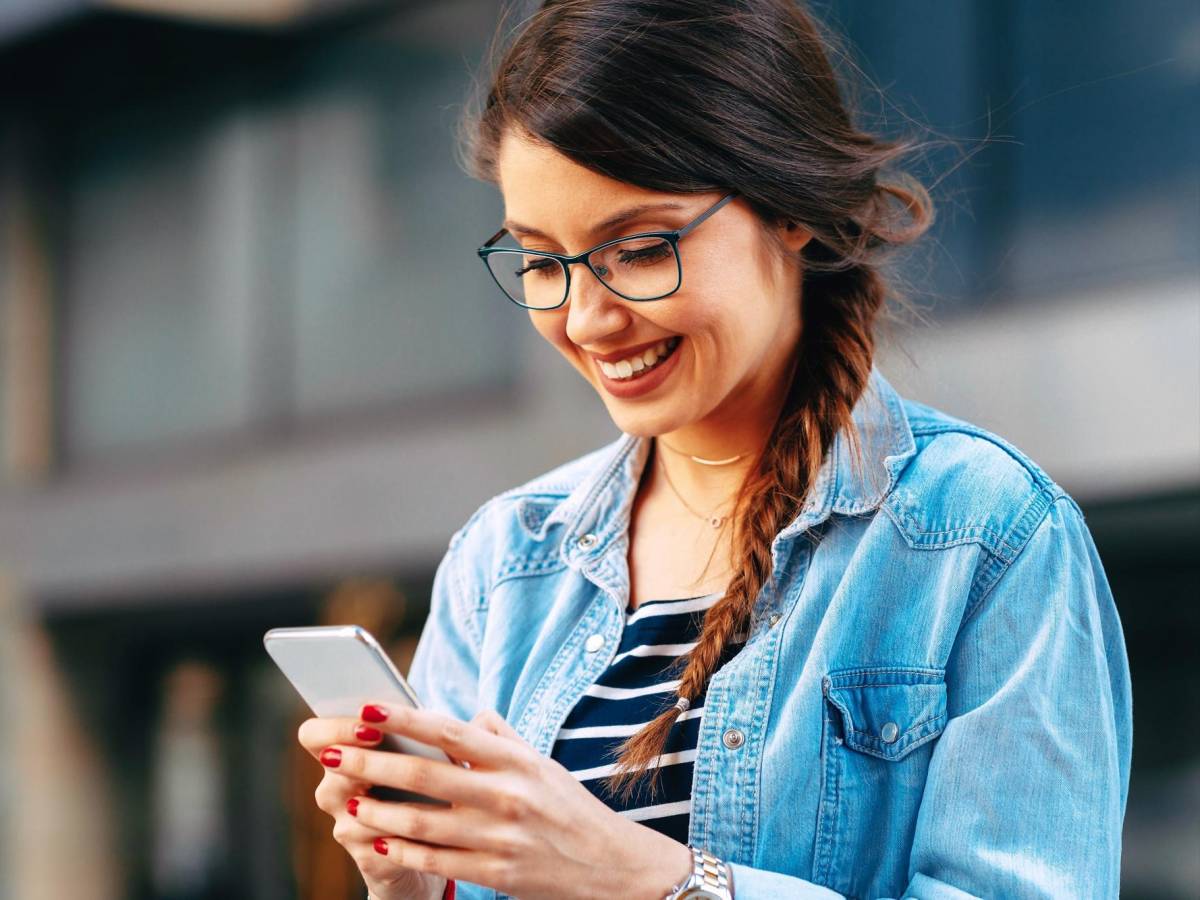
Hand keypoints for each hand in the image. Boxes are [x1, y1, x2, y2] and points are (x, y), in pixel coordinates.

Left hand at [315, 702, 694, 899]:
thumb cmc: (568, 807)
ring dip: (376, 809)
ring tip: (343, 799)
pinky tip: (375, 838)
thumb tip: (466, 715)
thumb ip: (500, 737)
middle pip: (423, 775)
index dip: (404, 719)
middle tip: (331, 751)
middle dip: (371, 762)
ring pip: (422, 822)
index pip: (448, 731)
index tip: (365, 708)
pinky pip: (437, 860)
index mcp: (514, 760)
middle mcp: (505, 794)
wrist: (610, 865)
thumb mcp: (541, 762)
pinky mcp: (496, 873)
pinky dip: (402, 849)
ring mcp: (499, 836)